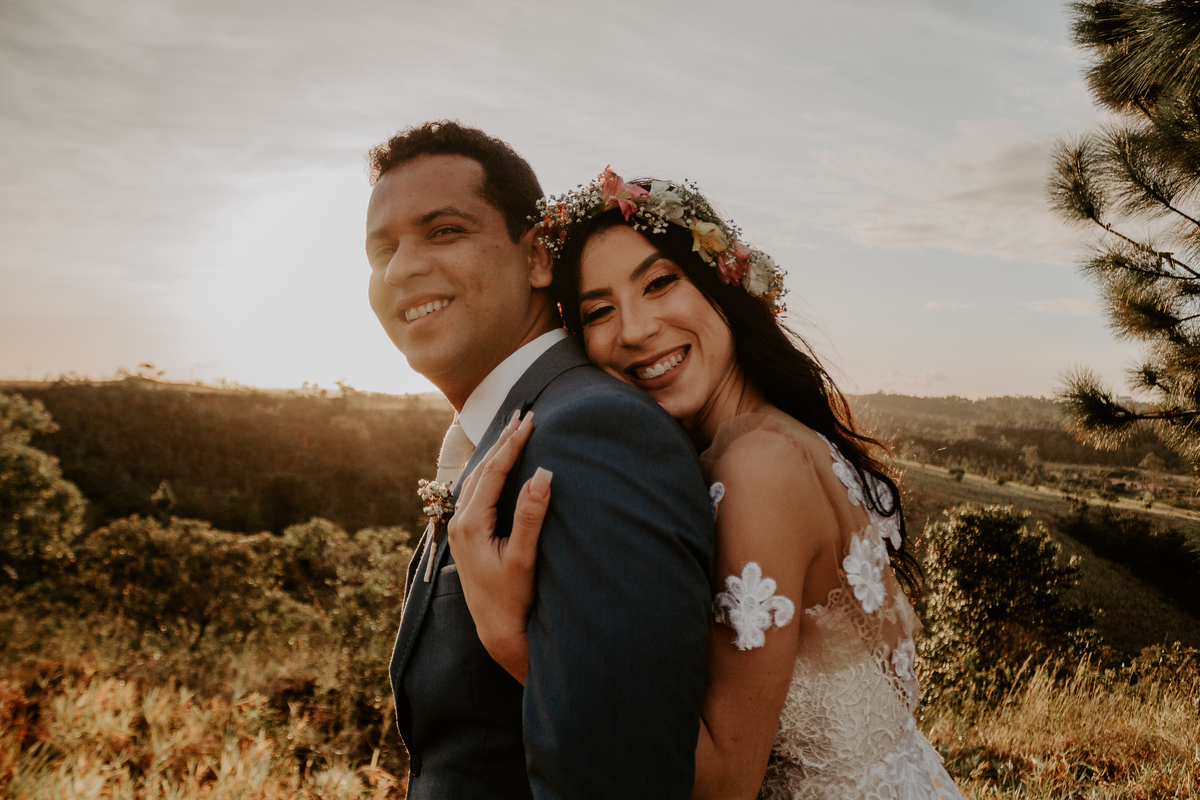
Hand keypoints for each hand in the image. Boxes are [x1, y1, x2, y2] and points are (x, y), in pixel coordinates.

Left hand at [448, 410, 550, 684]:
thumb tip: (542, 475)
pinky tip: (500, 463)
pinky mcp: (466, 536)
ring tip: (512, 430)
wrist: (497, 630)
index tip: (530, 421)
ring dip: (495, 453)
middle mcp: (460, 523)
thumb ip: (530, 517)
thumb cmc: (514, 599)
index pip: (493, 473)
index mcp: (470, 525)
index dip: (513, 445)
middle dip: (502, 441)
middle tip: (522, 413)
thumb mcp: (525, 559)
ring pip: (477, 479)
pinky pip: (477, 491)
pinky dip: (490, 471)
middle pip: (482, 470)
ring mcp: (460, 529)